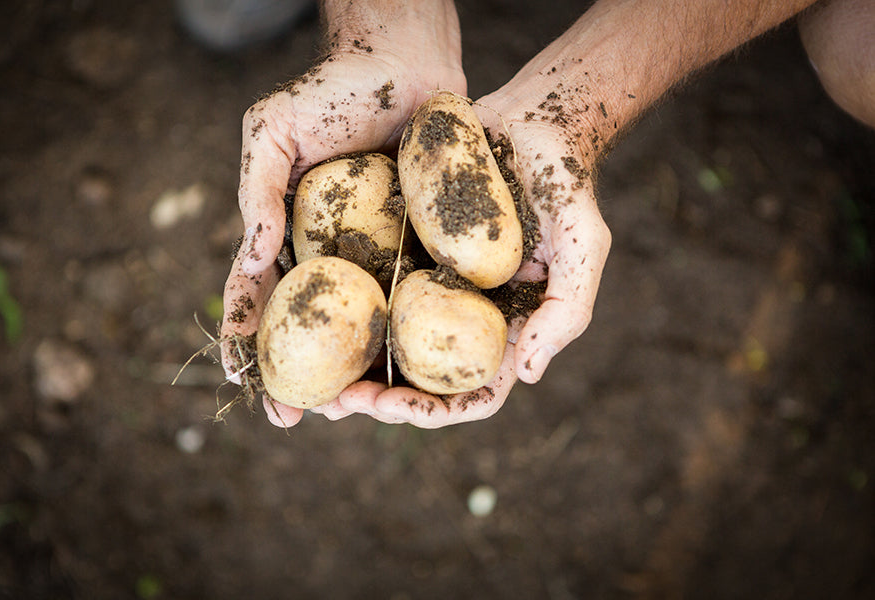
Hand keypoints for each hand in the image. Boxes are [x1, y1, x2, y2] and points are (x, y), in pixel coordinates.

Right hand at [222, 4, 464, 427]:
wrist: (405, 65)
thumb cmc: (331, 91)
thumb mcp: (273, 132)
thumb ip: (256, 192)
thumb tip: (250, 259)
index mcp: (287, 234)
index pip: (260, 296)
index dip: (247, 340)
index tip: (242, 381)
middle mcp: (332, 253)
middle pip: (313, 326)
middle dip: (301, 376)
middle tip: (298, 419)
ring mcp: (378, 254)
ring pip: (364, 324)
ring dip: (353, 371)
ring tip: (352, 409)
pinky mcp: (422, 247)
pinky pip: (414, 295)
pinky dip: (408, 333)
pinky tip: (409, 368)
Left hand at [325, 87, 610, 427]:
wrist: (529, 121)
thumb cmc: (563, 183)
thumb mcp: (583, 245)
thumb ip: (567, 310)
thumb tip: (528, 374)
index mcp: (503, 328)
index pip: (471, 391)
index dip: (434, 410)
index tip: (395, 408)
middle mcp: (461, 315)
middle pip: (417, 379)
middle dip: (377, 400)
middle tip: (337, 402)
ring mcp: (429, 284)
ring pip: (384, 343)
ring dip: (347, 368)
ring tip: (308, 377)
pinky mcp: (401, 250)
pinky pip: (366, 288)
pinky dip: (338, 310)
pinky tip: (302, 315)